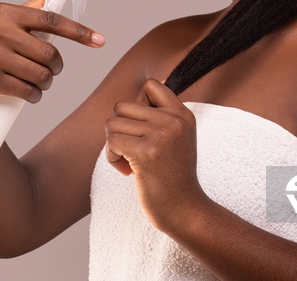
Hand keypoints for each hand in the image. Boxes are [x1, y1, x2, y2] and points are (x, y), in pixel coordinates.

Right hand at [0, 0, 104, 104]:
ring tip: (42, 82)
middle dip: (57, 65)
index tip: (100, 41)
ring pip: (41, 75)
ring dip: (48, 83)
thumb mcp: (2, 19)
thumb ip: (30, 8)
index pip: (51, 20)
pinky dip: (36, 96)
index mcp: (6, 13)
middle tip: (53, 69)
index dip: (79, 31)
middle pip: (50, 54)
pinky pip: (27, 91)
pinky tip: (33, 94)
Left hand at [104, 79, 205, 231]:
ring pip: (112, 123)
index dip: (137, 105)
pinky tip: (127, 171)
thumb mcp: (176, 139)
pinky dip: (112, 157)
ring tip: (129, 162)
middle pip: (122, 106)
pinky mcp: (147, 152)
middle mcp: (174, 120)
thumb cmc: (173, 177)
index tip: (143, 129)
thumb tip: (129, 102)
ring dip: (113, 145)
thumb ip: (159, 117)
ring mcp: (161, 135)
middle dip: (119, 129)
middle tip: (132, 151)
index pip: (151, 85)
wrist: (184, 210)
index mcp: (183, 115)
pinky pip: (111, 141)